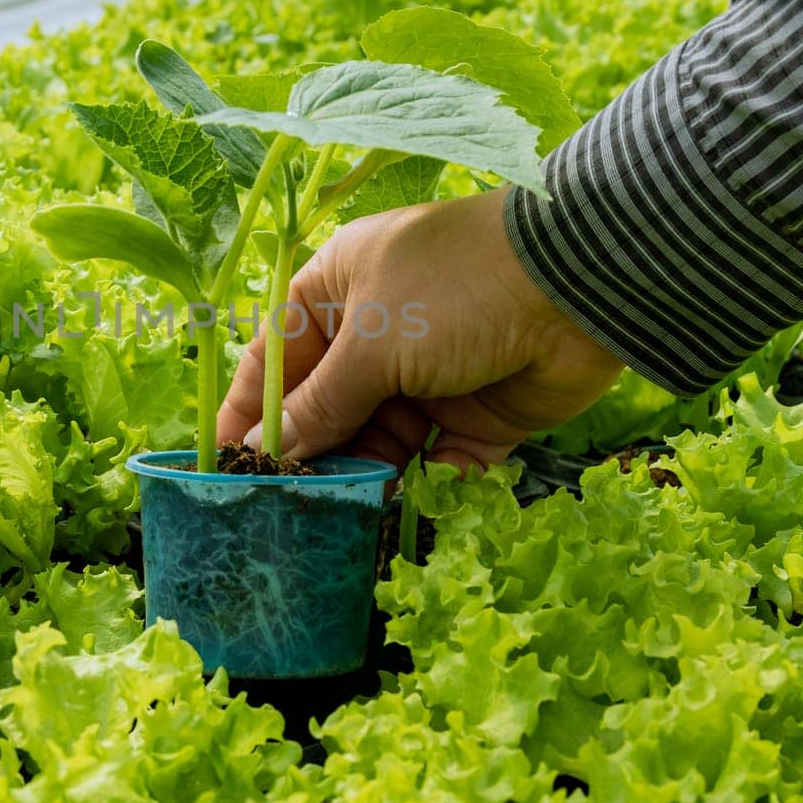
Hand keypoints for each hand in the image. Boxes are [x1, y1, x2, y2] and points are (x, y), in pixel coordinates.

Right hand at [216, 188, 623, 470]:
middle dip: (309, 455)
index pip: (275, 357)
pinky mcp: (477, 415)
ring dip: (364, 476)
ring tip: (343, 516)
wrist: (578, 286)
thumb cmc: (456, 287)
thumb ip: (320, 403)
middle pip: (325, 407)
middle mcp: (378, 332)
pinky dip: (427, 484)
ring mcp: (428, 375)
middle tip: (284, 508)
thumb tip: (265, 449)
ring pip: (379, 441)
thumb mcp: (373, 342)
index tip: (224, 466)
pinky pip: (437, 461)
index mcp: (337, 291)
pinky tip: (411, 504)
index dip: (248, 412)